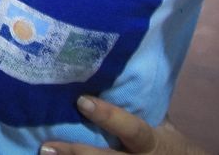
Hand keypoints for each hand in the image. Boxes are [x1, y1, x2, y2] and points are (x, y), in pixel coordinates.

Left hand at [41, 96, 207, 154]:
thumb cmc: (174, 146)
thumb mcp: (164, 128)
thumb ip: (144, 106)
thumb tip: (122, 72)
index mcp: (151, 142)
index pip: (131, 128)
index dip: (108, 116)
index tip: (81, 101)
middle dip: (77, 153)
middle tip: (47, 146)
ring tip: (44, 153)